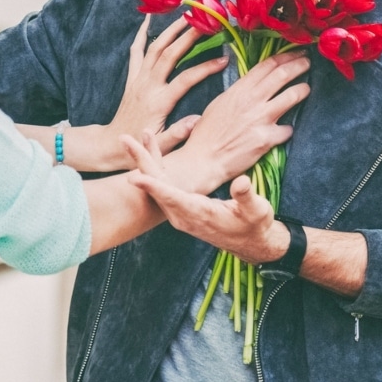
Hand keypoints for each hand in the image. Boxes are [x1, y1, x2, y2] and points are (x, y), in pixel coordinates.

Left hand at [96, 15, 228, 169]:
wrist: (111, 144)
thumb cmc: (141, 146)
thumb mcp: (162, 145)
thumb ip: (179, 132)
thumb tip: (198, 120)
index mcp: (159, 101)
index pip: (186, 79)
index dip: (205, 68)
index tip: (224, 60)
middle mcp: (148, 85)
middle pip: (169, 55)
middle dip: (187, 37)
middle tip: (205, 22)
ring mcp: (138, 79)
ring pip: (154, 48)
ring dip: (169, 30)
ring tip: (185, 15)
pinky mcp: (132, 78)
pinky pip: (136, 51)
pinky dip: (141, 34)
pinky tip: (149, 20)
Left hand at [124, 132, 287, 263]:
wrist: (251, 243)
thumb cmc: (255, 225)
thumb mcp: (257, 211)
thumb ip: (246, 196)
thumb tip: (241, 182)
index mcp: (199, 213)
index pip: (171, 197)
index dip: (153, 186)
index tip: (135, 176)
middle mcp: (183, 215)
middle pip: (156, 187)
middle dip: (141, 162)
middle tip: (124, 139)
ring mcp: (179, 213)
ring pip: (156, 185)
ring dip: (145, 161)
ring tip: (135, 138)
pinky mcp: (180, 208)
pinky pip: (162, 186)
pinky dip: (155, 167)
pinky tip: (150, 151)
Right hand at [163, 51, 309, 193]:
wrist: (204, 158)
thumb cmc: (207, 131)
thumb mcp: (220, 103)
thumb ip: (239, 91)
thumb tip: (252, 83)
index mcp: (240, 89)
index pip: (267, 65)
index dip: (284, 56)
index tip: (295, 52)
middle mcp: (252, 100)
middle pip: (282, 75)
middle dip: (299, 65)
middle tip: (308, 62)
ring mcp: (261, 119)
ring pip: (291, 96)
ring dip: (303, 89)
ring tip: (306, 88)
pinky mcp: (267, 139)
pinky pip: (287, 130)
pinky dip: (288, 129)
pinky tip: (287, 130)